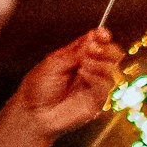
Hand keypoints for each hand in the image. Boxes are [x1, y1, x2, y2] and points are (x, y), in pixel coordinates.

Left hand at [0, 27, 121, 146]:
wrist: (34, 112)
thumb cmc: (39, 87)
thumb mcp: (54, 62)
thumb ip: (75, 52)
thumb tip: (93, 39)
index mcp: (79, 56)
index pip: (98, 43)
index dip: (103, 36)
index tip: (102, 34)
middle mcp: (89, 69)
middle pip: (111, 55)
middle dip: (106, 49)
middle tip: (93, 50)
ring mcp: (94, 86)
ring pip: (112, 70)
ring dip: (100, 63)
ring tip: (83, 65)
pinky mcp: (96, 102)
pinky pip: (106, 87)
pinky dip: (98, 78)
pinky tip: (84, 75)